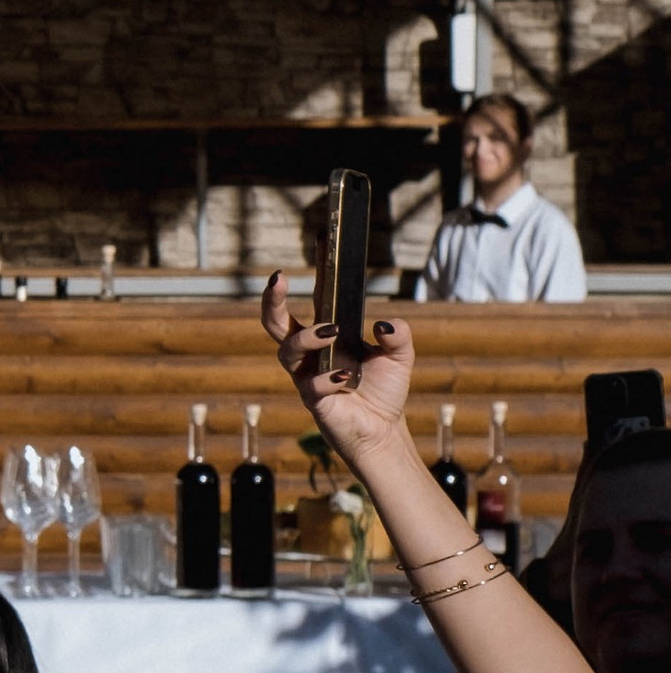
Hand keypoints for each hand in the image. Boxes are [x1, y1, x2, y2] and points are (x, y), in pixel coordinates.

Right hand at [261, 274, 420, 485]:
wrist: (384, 432)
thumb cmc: (384, 391)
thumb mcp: (400, 355)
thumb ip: (398, 334)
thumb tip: (383, 324)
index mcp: (326, 336)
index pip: (314, 297)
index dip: (315, 271)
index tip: (319, 240)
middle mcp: (309, 354)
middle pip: (275, 323)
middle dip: (272, 301)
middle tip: (278, 279)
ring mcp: (307, 376)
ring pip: (287, 351)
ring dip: (306, 336)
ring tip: (332, 332)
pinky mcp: (313, 400)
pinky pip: (310, 385)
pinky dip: (328, 378)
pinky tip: (347, 377)